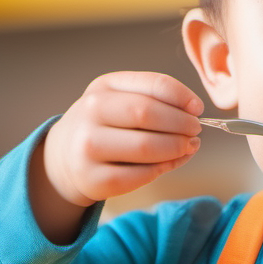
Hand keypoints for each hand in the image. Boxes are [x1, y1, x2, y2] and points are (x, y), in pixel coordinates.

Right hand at [30, 72, 203, 242]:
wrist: (64, 158)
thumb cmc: (106, 124)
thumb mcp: (121, 99)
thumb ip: (155, 98)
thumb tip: (193, 111)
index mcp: (104, 86)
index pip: (153, 84)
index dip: (182, 97)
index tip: (197, 109)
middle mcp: (91, 112)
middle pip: (148, 114)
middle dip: (181, 124)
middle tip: (195, 131)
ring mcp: (89, 147)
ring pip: (146, 147)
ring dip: (177, 148)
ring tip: (188, 146)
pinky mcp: (94, 179)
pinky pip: (140, 175)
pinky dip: (163, 169)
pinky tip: (169, 162)